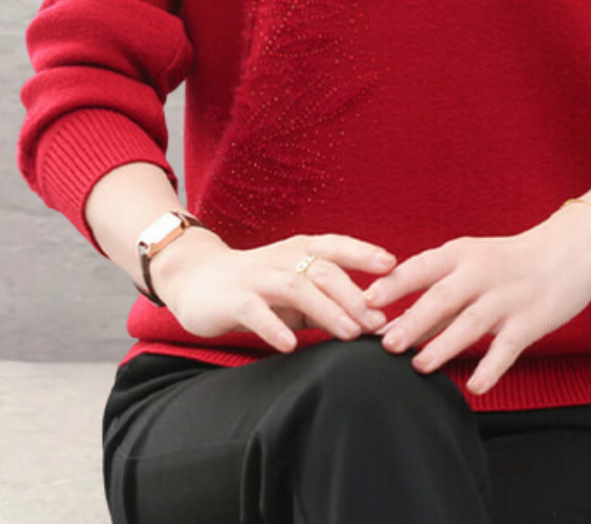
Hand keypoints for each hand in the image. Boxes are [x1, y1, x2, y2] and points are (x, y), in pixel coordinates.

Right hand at [155, 230, 395, 351]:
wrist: (197, 279)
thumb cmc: (260, 287)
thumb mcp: (298, 291)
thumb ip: (331, 302)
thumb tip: (376, 322)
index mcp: (302, 250)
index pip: (338, 246)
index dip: (365, 253)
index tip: (393, 266)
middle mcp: (283, 258)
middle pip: (325, 270)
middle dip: (354, 295)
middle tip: (379, 322)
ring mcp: (258, 278)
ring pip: (297, 287)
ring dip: (326, 310)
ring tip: (350, 333)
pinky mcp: (234, 300)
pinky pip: (255, 312)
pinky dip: (274, 327)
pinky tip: (291, 344)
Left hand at [363, 209, 590, 394]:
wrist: (569, 251)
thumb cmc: (508, 262)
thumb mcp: (470, 265)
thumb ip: (437, 293)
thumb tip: (394, 323)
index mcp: (461, 254)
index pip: (420, 267)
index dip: (393, 285)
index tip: (366, 301)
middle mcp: (481, 273)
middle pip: (442, 297)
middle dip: (414, 320)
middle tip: (387, 344)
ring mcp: (506, 298)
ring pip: (472, 323)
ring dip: (445, 345)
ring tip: (420, 366)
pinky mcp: (531, 320)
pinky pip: (507, 348)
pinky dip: (490, 368)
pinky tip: (473, 387)